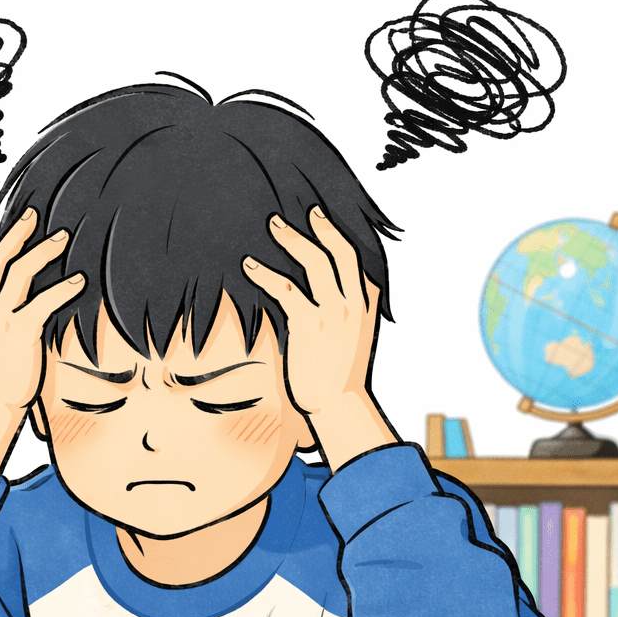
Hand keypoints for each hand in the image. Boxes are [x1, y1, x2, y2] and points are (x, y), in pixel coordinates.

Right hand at [0, 206, 85, 409]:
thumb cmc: (9, 369)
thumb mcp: (12, 336)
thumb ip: (24, 313)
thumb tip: (47, 298)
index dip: (7, 238)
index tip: (24, 217)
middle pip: (1, 261)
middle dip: (17, 234)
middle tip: (37, 213)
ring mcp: (5, 321)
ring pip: (19, 275)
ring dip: (41, 253)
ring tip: (63, 238)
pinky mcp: (21, 335)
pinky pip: (40, 305)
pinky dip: (60, 290)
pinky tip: (79, 282)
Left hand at [242, 207, 396, 468]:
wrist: (338, 406)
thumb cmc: (340, 376)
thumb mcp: (354, 337)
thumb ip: (349, 311)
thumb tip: (329, 295)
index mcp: (368, 303)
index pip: (358, 259)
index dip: (340, 235)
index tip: (324, 219)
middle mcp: (355, 303)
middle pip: (341, 251)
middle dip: (322, 226)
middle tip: (305, 210)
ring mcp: (334, 312)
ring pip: (315, 261)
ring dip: (293, 239)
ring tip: (273, 224)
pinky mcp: (310, 324)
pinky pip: (286, 289)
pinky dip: (265, 274)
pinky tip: (249, 266)